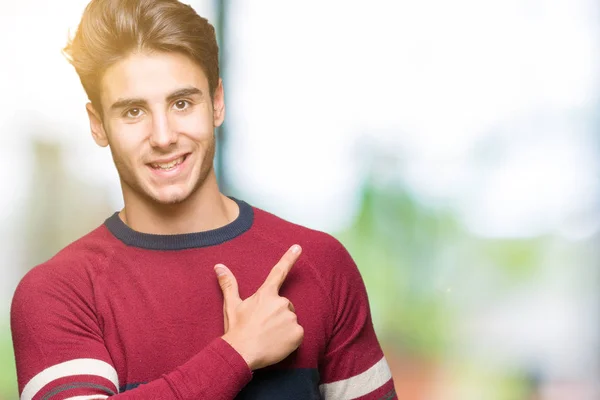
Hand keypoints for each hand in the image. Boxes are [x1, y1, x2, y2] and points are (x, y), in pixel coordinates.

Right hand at [215, 244, 303, 370]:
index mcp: (266, 294)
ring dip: (282, 327)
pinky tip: (277, 343)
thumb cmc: (236, 330)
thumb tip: (219, 266)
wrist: (241, 354)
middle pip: (285, 305)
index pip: (279, 272)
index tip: (298, 247)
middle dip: (277, 314)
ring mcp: (290, 317)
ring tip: (268, 336)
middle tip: (263, 326)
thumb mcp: (231, 306)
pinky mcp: (298, 332)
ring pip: (290, 319)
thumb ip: (229, 284)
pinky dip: (290, 339)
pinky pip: (297, 333)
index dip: (289, 258)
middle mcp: (281, 302)